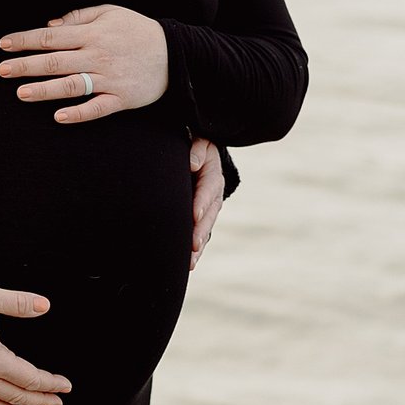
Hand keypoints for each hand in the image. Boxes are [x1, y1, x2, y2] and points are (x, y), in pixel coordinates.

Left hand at [0, 4, 168, 123]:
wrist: (175, 53)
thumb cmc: (137, 30)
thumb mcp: (110, 12)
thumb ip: (79, 17)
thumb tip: (50, 26)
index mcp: (92, 34)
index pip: (51, 37)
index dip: (25, 40)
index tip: (3, 45)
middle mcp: (97, 56)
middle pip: (55, 61)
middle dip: (25, 65)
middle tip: (1, 71)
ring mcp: (109, 79)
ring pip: (71, 85)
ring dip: (45, 90)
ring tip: (21, 93)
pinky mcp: (121, 98)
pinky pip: (97, 108)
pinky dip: (78, 113)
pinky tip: (59, 116)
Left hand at [189, 137, 224, 268]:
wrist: (200, 152)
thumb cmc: (196, 145)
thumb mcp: (200, 141)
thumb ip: (197, 150)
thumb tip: (192, 163)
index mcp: (213, 174)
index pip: (208, 189)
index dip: (202, 202)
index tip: (194, 215)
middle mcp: (214, 194)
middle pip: (209, 215)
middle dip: (201, 231)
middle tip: (193, 245)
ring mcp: (210, 208)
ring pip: (206, 228)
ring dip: (199, 245)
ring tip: (190, 261)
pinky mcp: (203, 217)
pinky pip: (201, 233)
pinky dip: (197, 249)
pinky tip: (189, 263)